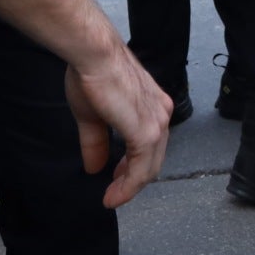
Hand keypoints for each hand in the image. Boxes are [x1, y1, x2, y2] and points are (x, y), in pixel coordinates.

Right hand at [65, 47, 171, 206]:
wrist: (94, 56)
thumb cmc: (93, 74)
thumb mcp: (93, 115)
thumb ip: (98, 142)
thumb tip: (94, 166)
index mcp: (153, 106)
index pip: (150, 144)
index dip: (134, 165)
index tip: (116, 178)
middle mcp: (161, 114)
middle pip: (153, 158)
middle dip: (133, 179)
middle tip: (115, 192)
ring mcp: (157, 124)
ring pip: (149, 166)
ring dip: (130, 186)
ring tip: (112, 197)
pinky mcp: (146, 133)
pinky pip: (140, 169)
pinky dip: (128, 186)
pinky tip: (114, 196)